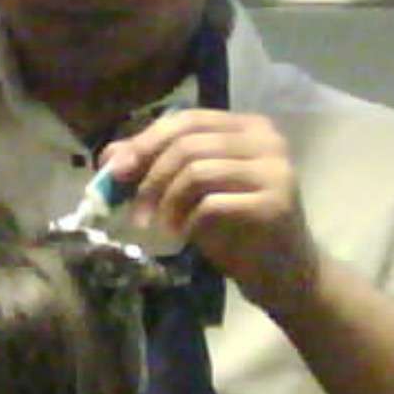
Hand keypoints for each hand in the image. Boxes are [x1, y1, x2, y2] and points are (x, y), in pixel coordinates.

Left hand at [101, 112, 319, 318]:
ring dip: (166, 202)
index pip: (187, 119)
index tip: (114, 170)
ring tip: (161, 227)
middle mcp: (267, 140)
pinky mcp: (274, 204)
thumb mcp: (195, 192)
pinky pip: (211, 204)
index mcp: (248, 127)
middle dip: (150, 177)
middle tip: (134, 211)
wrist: (284, 274)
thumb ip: (160, 166)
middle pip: (188, 144)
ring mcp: (274, 171)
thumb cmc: (237, 230)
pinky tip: (186, 235)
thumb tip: (110, 156)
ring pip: (197, 171)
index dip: (146, 141)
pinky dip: (188, 221)